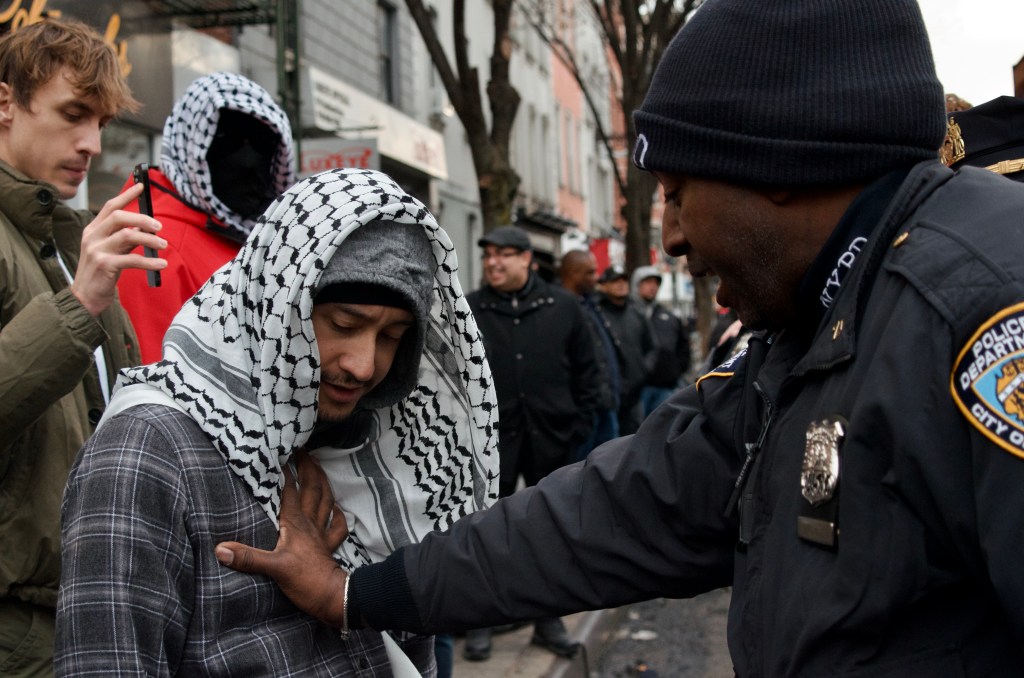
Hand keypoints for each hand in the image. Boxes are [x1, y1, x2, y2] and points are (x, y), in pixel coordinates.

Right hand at [70, 182, 166, 316]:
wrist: (84, 297)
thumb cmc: (100, 273)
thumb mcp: (110, 250)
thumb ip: (124, 238)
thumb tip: (145, 227)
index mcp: (93, 230)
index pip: (110, 207)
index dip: (126, 195)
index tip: (142, 186)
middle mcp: (92, 236)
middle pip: (119, 217)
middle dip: (142, 218)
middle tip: (160, 227)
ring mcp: (97, 250)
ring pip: (127, 235)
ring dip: (150, 239)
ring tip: (164, 245)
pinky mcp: (104, 265)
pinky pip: (132, 259)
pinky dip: (150, 261)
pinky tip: (161, 264)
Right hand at [215, 449, 349, 625]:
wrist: (332, 597)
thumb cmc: (304, 580)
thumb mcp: (273, 568)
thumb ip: (248, 557)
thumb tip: (219, 549)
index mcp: (295, 523)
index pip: (290, 491)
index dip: (286, 473)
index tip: (282, 453)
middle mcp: (310, 524)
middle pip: (312, 489)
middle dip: (308, 468)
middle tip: (305, 450)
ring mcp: (321, 534)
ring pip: (325, 501)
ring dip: (323, 483)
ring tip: (319, 467)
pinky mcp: (328, 547)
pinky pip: (337, 526)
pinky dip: (338, 514)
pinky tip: (337, 508)